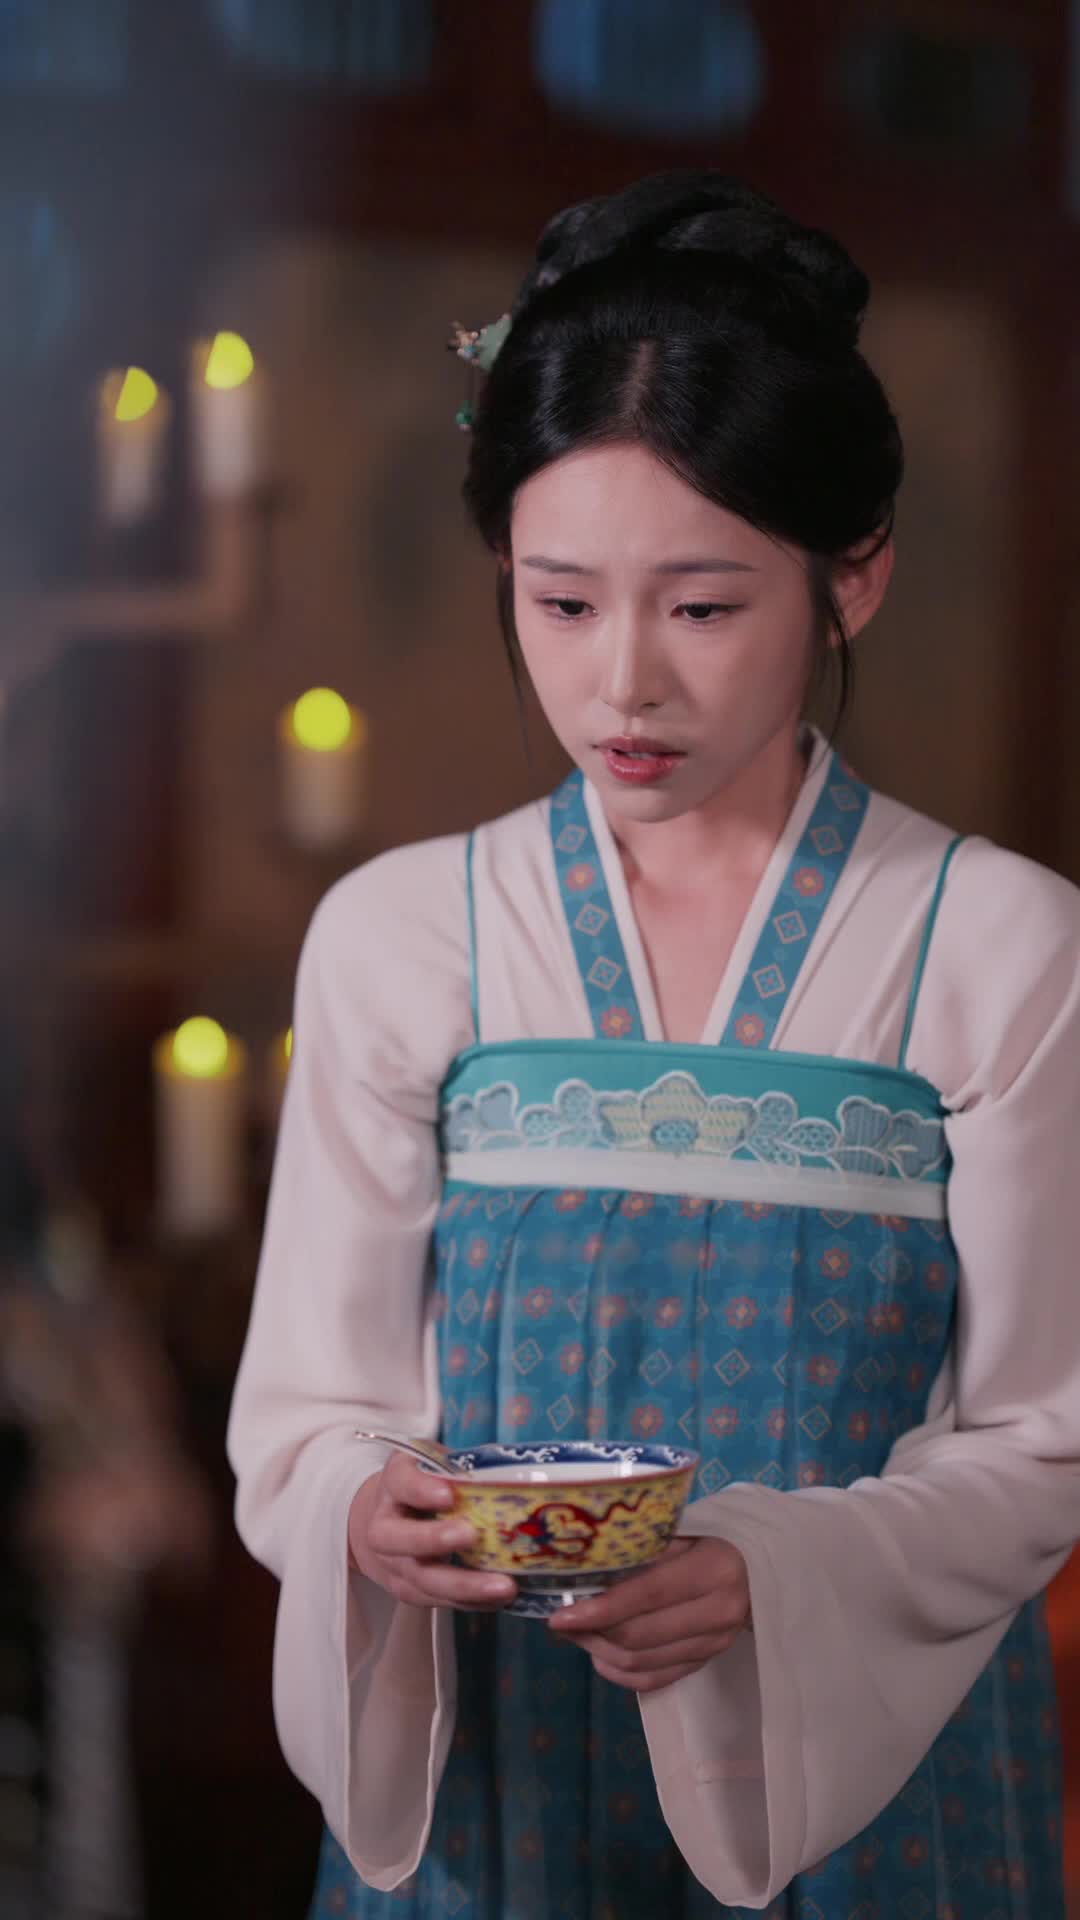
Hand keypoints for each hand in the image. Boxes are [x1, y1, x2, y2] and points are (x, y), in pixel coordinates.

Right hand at [348, 1452, 516, 1610]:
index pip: (401, 1483)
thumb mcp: (436, 1463)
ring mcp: (392, 1563)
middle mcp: (383, 1524)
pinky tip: (498, 1598)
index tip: (449, 1495)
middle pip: (397, 1538)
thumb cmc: (424, 1484)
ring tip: (504, 1586)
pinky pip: (434, 1600)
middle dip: (434, 1539)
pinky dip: (469, 1602)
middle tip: (472, 1536)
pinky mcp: (406, 1589)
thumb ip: (461, 1467)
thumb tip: (509, 1473)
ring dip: (463, 1585)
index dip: (422, 1490)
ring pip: (419, 1578)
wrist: (385, 1519)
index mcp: (394, 1482)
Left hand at [548, 1536, 749, 1691]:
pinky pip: (655, 1680)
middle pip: (639, 1636)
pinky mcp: (708, 1661)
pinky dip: (620, 1672)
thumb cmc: (713, 1537)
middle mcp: (719, 1613)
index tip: (561, 1615)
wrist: (759, 1565)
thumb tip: (584, 1570)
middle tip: (562, 1621)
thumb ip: (642, 1549)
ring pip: (641, 1663)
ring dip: (600, 1652)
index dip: (600, 1608)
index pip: (646, 1595)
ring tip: (578, 1634)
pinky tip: (601, 1655)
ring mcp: (715, 1644)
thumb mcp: (683, 1530)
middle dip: (591, 1633)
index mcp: (714, 1570)